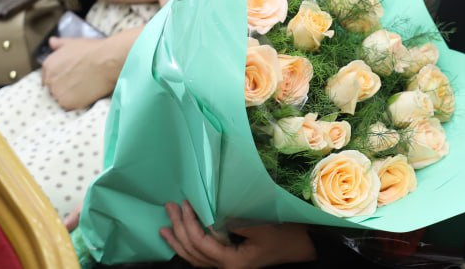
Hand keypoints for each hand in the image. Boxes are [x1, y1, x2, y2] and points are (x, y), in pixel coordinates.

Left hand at [41, 36, 119, 109]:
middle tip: (80, 82)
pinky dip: (78, 102)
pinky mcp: (67, 103)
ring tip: (85, 87)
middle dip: (64, 87)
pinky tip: (88, 93)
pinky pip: (70, 106)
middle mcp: (49, 80)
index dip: (61, 77)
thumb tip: (51, 41)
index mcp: (48, 65)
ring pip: (61, 98)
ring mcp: (57, 92)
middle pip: (53, 89)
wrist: (107, 60)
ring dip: (70, 95)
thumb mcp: (73, 43)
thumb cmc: (93, 50)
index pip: (49, 77)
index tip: (71, 77)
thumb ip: (59, 44)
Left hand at [160, 201, 309, 268]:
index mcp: (231, 262)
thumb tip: (211, 211)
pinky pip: (201, 258)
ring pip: (194, 258)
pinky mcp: (228, 261)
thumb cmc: (284, 235)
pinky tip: (179, 240)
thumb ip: (233, 221)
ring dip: (178, 241)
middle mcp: (224, 268)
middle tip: (170, 207)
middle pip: (193, 252)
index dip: (190, 224)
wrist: (301, 246)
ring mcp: (225, 267)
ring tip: (164, 228)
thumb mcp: (261, 226)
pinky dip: (188, 248)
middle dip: (179, 229)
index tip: (186, 203)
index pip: (201, 244)